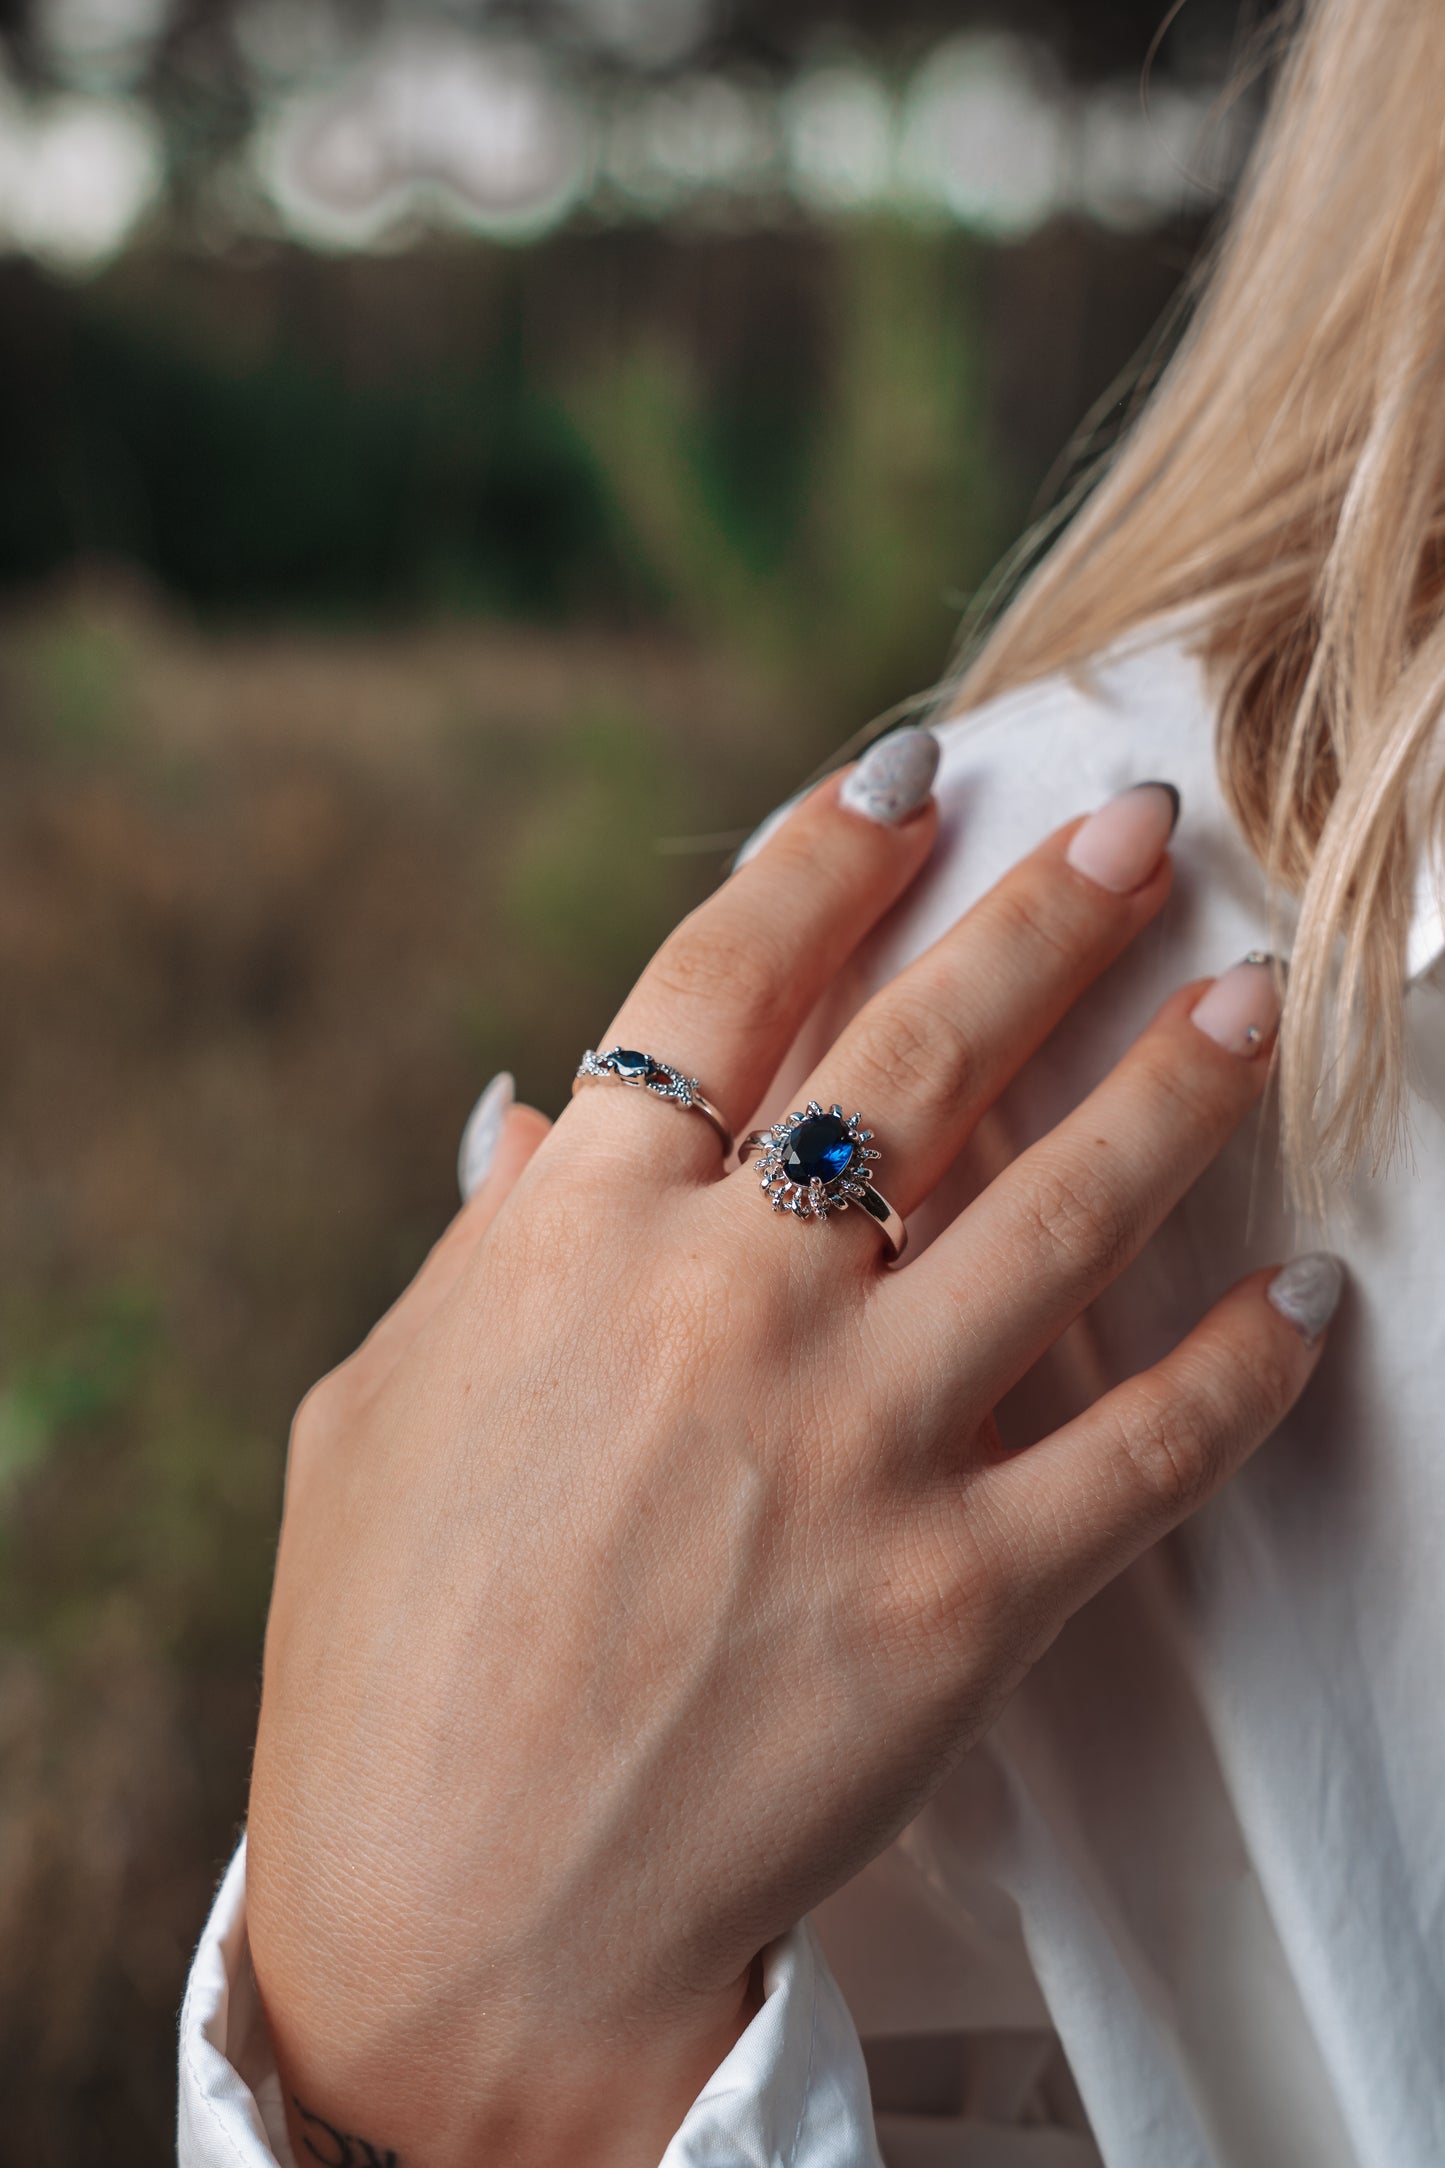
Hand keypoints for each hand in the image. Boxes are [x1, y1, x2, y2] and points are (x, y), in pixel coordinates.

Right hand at [247, 753, 1336, 2167]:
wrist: (452, 1922)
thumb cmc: (378, 1657)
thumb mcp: (379, 1410)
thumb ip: (479, 1251)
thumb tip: (523, 1115)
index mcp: (572, 1238)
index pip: (724, 980)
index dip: (824, 855)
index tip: (913, 774)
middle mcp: (726, 1304)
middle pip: (921, 1053)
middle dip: (1041, 916)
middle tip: (1133, 821)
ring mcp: (853, 1444)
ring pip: (1059, 1209)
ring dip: (1171, 1086)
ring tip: (1247, 992)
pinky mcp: (957, 1596)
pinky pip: (1142, 1449)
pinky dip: (1240, 1366)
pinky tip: (1308, 1294)